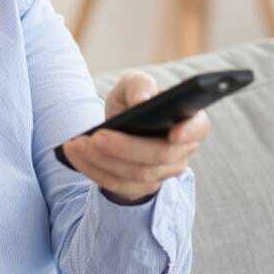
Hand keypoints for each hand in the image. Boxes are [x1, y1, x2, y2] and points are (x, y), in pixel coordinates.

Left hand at [60, 70, 210, 204]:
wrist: (118, 127)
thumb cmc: (132, 102)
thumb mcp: (132, 85)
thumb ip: (139, 85)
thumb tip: (141, 100)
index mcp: (188, 121)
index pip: (199, 127)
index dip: (189, 132)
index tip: (173, 133)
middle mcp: (181, 151)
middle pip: (159, 155)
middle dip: (125, 147)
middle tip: (97, 136)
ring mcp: (162, 174)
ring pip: (136, 174)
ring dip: (102, 160)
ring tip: (77, 144)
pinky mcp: (140, 189)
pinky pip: (117, 185)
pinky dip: (92, 170)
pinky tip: (73, 154)